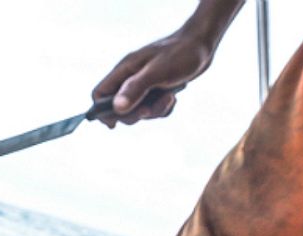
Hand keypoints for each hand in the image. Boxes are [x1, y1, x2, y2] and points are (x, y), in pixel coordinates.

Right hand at [91, 32, 215, 126]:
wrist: (202, 45)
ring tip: (168, 97)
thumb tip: (117, 108)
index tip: (113, 124)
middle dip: (135, 114)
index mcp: (124, 70)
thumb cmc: (180, 53)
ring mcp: (143, 84)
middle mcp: (130, 78)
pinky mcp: (156, 89)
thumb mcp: (157, 72)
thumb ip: (135, 89)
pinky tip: (173, 97)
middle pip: (119, 108)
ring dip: (153, 111)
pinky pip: (153, 109)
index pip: (100, 93)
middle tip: (149, 109)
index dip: (102, 110)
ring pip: (138, 110)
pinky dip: (163, 108)